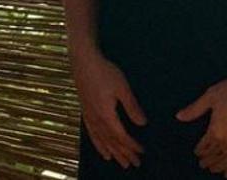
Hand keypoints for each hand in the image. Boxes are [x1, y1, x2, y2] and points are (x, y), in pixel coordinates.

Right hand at [71, 47, 146, 168]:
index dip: (132, 146)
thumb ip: (132, 106)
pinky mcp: (85, 113)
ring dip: (113, 153)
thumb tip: (143, 124)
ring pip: (102, 141)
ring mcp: (89, 118)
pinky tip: (102, 151)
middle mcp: (97, 121)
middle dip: (124, 154)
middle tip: (134, 164)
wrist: (83, 62)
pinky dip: (99, 145)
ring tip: (121, 163)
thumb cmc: (105, 72)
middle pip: (112, 142)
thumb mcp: (122, 87)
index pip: (121, 136)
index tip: (142, 152)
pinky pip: (92, 135)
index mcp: (107, 115)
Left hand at [176, 76, 226, 177]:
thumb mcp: (211, 96)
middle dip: (208, 161)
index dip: (200, 151)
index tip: (198, 153)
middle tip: (204, 164)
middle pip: (215, 157)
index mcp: (216, 130)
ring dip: (220, 167)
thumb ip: (195, 109)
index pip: (204, 146)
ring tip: (216, 170)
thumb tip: (180, 116)